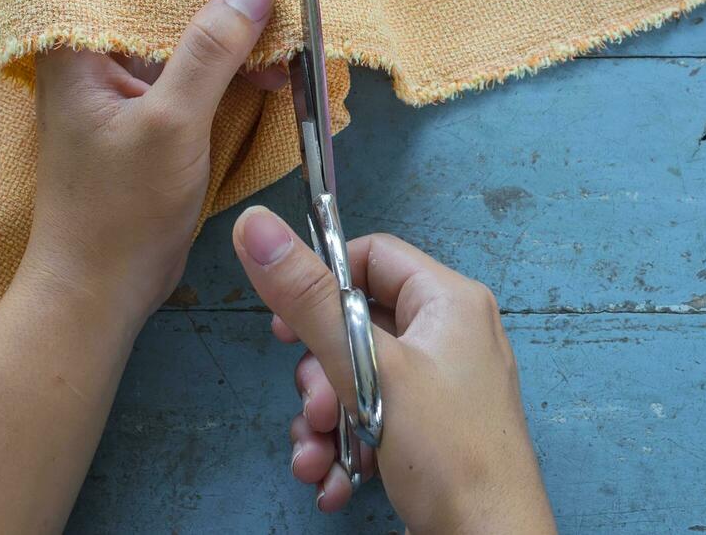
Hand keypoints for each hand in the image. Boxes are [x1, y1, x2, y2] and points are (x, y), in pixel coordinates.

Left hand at [25, 0, 280, 331]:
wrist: (99, 291)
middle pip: (162, 8)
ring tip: (287, 38)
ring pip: (184, 43)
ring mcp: (119, 89)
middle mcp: (91, 58)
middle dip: (222, 3)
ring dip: (233, 42)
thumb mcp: (172, 122)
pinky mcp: (145, 117)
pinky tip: (269, 72)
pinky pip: (190, 76)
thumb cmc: (120, 209)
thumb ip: (211, 51)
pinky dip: (227, 73)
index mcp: (74, 47)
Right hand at [232, 207, 556, 533]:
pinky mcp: (431, 434)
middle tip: (313, 408)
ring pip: (355, 381)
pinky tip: (334, 480)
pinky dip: (345, 448)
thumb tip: (255, 225)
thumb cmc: (450, 453)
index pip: (373, 257)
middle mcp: (450, 336)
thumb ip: (308, 300)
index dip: (322, 283)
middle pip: (356, 326)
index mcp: (449, 302)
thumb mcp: (369, 369)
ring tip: (317, 455)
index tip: (285, 324)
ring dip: (322, 422)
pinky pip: (371, 421)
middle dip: (318, 375)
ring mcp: (441, 388)